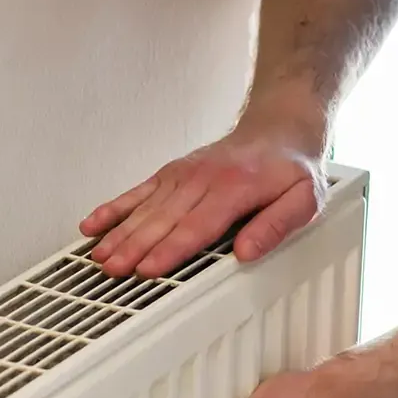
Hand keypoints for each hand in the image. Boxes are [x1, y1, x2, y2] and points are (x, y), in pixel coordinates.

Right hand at [79, 122, 326, 278]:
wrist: (278, 128)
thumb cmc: (289, 169)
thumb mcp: (304, 199)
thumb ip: (276, 225)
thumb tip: (248, 252)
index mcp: (234, 189)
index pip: (196, 226)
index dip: (171, 250)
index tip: (150, 269)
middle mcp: (202, 180)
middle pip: (163, 220)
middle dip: (135, 247)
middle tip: (115, 269)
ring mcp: (182, 175)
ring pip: (145, 209)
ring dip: (120, 233)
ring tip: (99, 257)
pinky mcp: (171, 173)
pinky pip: (138, 192)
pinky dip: (113, 208)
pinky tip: (93, 224)